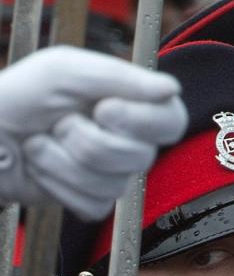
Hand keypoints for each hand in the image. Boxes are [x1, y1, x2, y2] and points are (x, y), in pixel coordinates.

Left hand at [0, 47, 186, 218]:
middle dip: (87, 140)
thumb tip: (171, 89)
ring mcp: (113, 175)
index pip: (172, 120)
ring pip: (113, 184)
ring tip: (42, 143)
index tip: (104, 110)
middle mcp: (129, 142)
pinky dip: (57, 184)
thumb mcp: (64, 71)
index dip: (143, 121)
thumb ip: (118, 76)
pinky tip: (43, 169)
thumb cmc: (21, 97)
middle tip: (60, 123)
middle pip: (140, 157)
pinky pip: (93, 204)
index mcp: (131, 105)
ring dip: (63, 161)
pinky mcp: (92, 201)